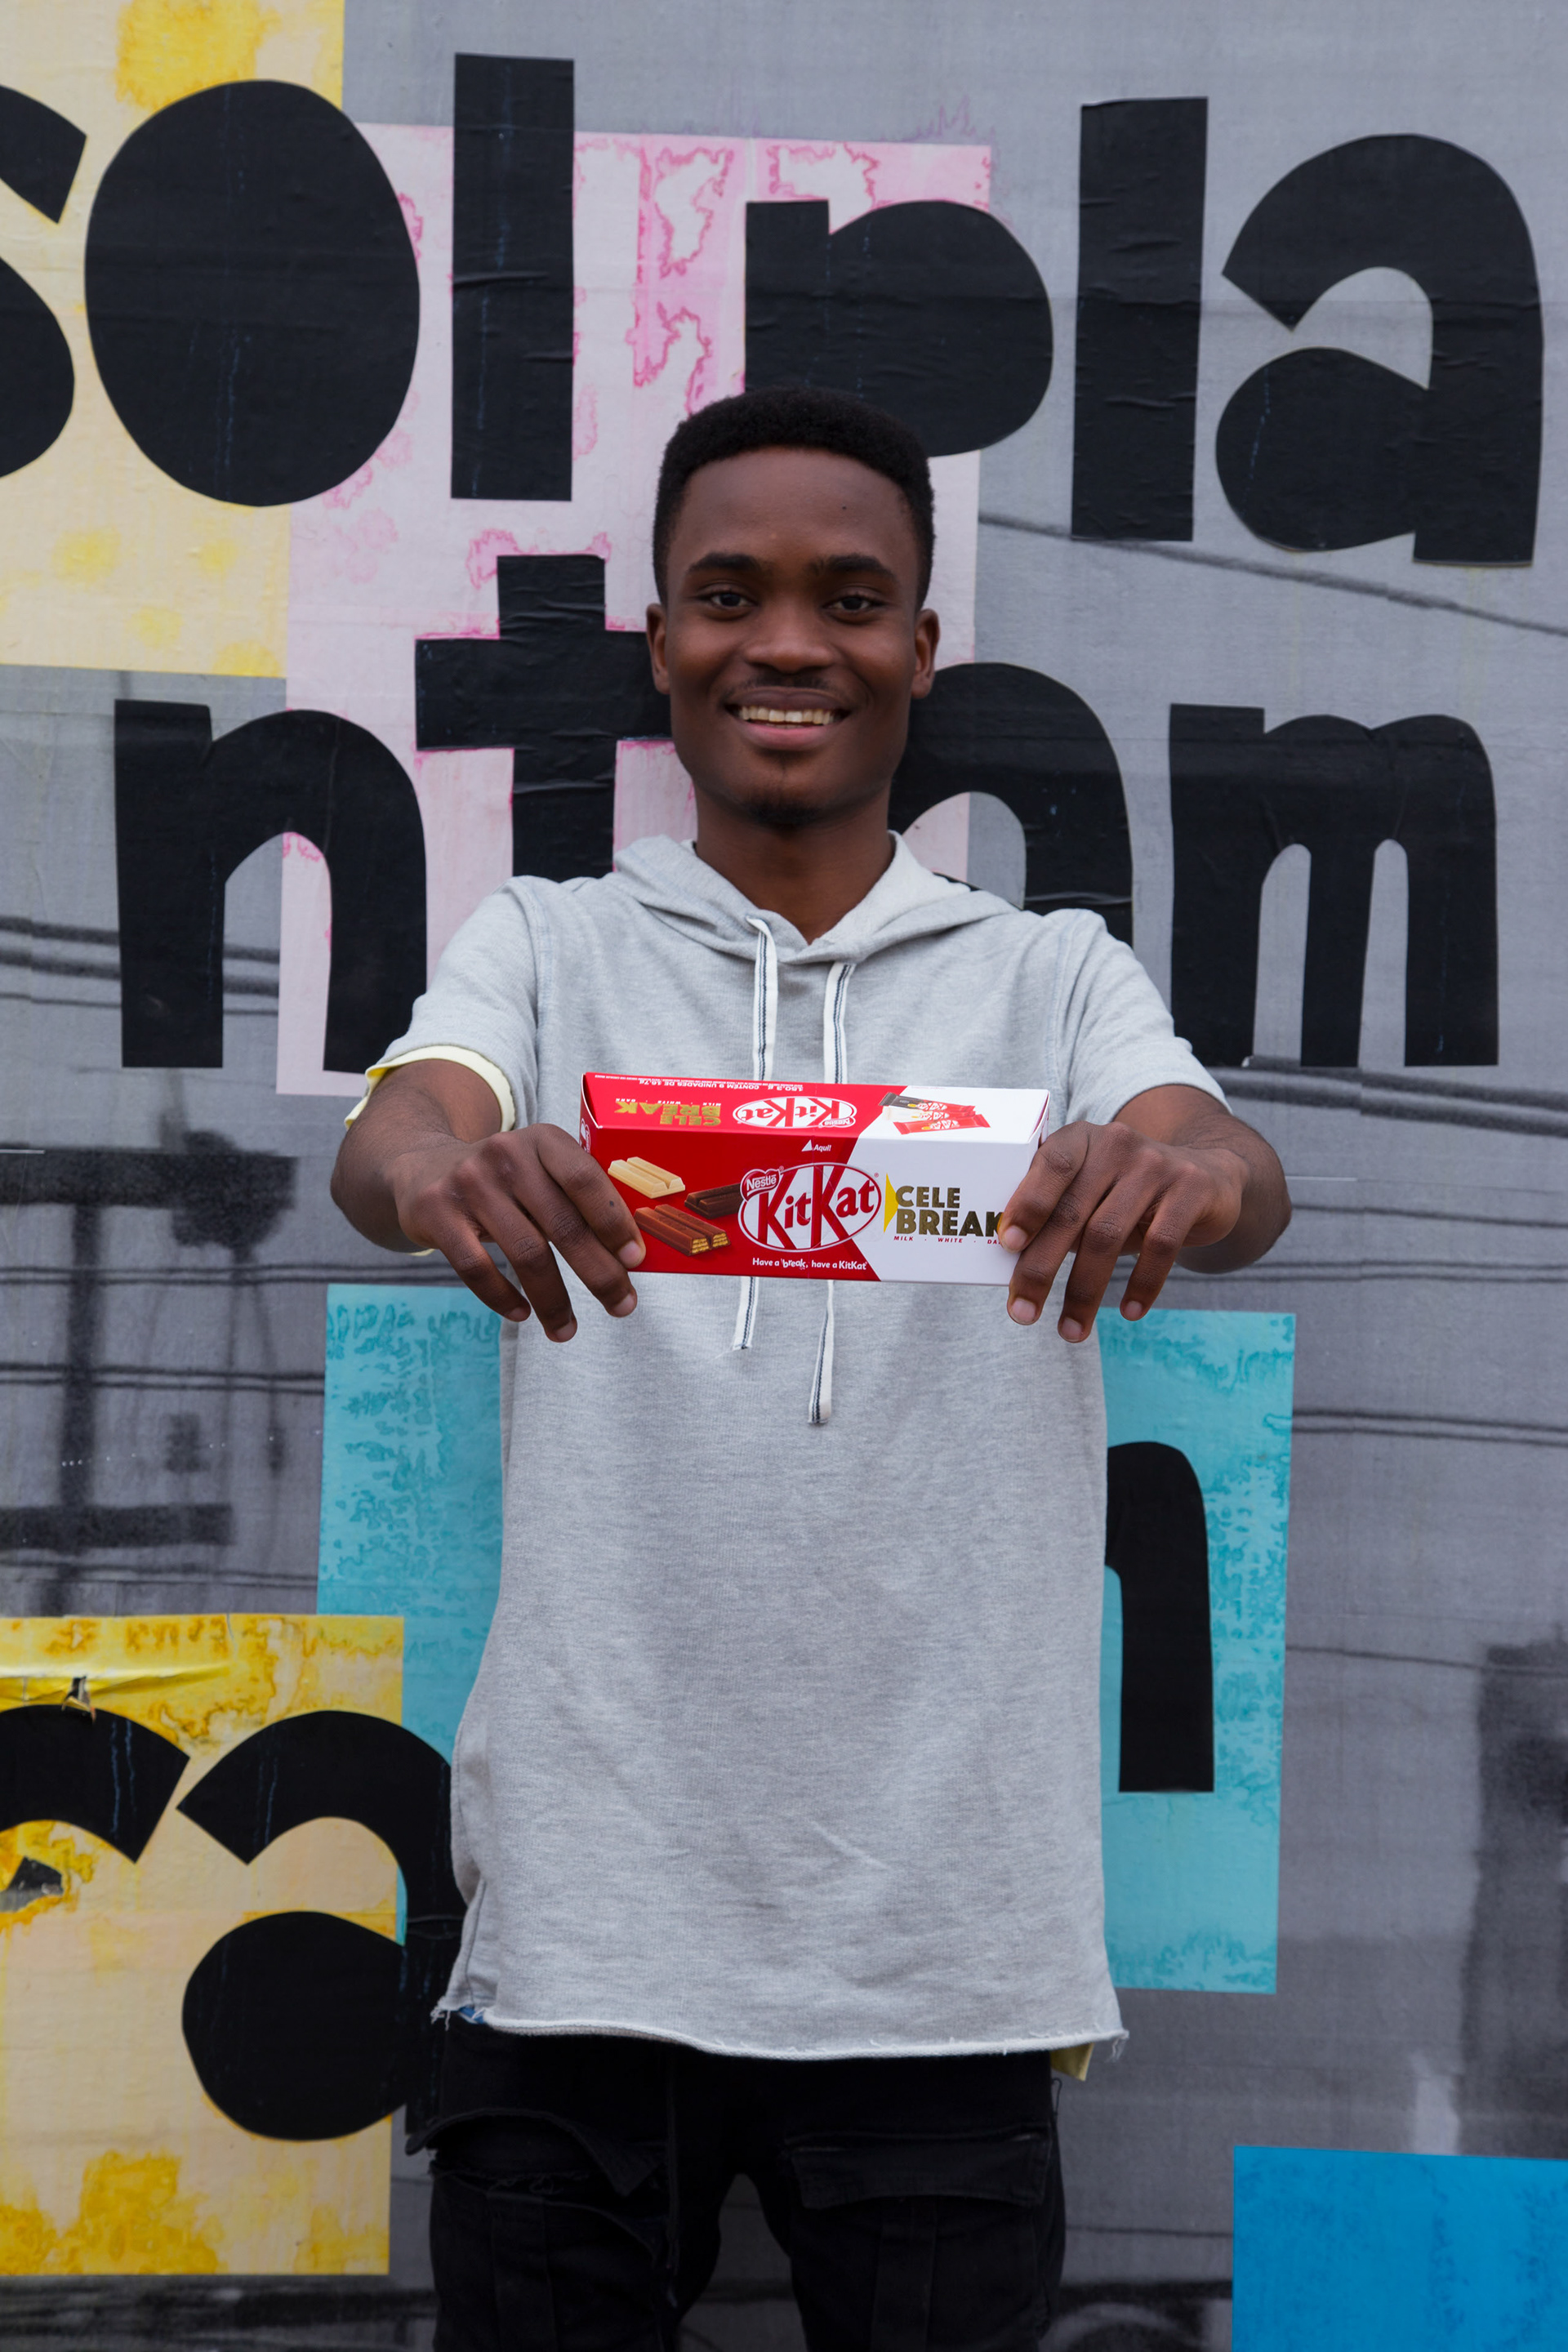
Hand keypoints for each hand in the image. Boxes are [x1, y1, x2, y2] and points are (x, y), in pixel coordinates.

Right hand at [388, 1123, 645, 1339]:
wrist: (422, 1168)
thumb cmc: (504, 1181)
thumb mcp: (539, 1169)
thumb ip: (577, 1200)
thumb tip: (627, 1258)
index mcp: (543, 1140)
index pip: (585, 1179)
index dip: (614, 1222)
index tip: (634, 1261)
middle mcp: (506, 1155)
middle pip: (562, 1225)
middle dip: (599, 1274)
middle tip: (622, 1306)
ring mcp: (469, 1183)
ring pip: (525, 1254)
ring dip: (554, 1301)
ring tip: (566, 1330)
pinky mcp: (437, 1213)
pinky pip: (477, 1269)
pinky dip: (504, 1299)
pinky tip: (523, 1315)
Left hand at [997, 1120, 1247, 1340]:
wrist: (1208, 1177)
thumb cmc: (1125, 1191)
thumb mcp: (1091, 1186)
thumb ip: (1055, 1209)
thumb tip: (1012, 1262)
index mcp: (1082, 1138)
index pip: (1051, 1164)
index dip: (1028, 1203)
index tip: (1008, 1245)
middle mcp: (1117, 1144)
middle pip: (1072, 1213)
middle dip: (1041, 1269)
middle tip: (1021, 1312)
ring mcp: (1156, 1166)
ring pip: (1109, 1236)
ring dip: (1084, 1293)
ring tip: (1070, 1331)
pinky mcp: (1191, 1190)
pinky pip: (1160, 1246)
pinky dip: (1141, 1285)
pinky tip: (1128, 1313)